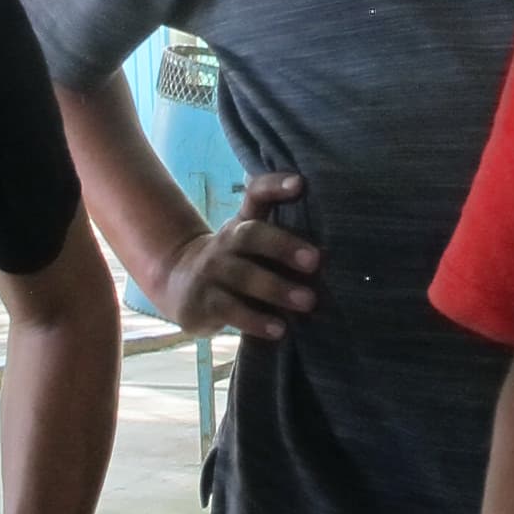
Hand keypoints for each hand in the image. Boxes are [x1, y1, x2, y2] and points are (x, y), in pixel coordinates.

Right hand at [153, 174, 321, 341]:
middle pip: (251, 235)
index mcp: (242, 224)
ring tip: (308, 301)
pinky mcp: (203, 302)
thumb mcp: (251, 246)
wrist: (179, 285)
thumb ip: (283, 241)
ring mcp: (211, 272)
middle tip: (315, 261)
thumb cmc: (234, 264)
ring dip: (277, 288)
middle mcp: (225, 242)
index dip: (275, 186)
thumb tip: (333, 251)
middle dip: (284, 246)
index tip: (300, 184)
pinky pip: (231, 311)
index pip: (256, 195)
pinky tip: (279, 329)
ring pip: (243, 276)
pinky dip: (256, 321)